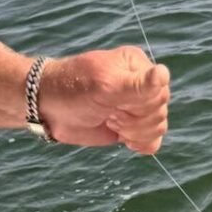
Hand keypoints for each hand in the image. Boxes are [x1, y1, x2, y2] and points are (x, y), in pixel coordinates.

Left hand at [38, 47, 169, 154]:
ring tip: (110, 122)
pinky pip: (153, 140)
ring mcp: (137, 107)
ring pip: (159, 127)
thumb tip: (164, 73)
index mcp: (139, 67)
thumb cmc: (72, 90)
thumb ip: (137, 84)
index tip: (115, 104)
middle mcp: (142, 85)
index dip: (142, 105)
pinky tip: (124, 139)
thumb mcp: (105, 86)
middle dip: (135, 119)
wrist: (48, 107)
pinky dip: (142, 143)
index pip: (160, 92)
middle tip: (108, 113)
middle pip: (160, 111)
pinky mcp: (132, 127)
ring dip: (135, 132)